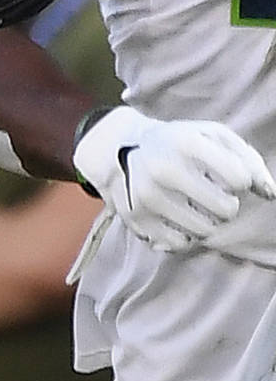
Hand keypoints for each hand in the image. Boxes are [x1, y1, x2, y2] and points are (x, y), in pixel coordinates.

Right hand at [75, 106, 275, 251]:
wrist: (120, 148)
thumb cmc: (178, 143)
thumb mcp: (213, 136)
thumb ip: (248, 160)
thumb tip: (269, 193)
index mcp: (185, 143)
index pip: (240, 178)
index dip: (241, 179)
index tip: (228, 175)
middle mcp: (163, 169)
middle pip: (225, 209)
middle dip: (226, 204)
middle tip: (212, 194)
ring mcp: (147, 196)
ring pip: (205, 230)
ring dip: (207, 221)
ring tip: (195, 206)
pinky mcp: (136, 218)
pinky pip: (180, 243)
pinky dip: (185, 234)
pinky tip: (178, 217)